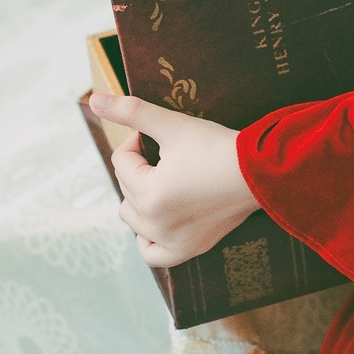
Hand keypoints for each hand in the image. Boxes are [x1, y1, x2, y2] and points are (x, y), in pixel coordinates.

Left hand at [89, 94, 259, 267]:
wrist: (259, 172)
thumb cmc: (217, 147)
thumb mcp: (173, 125)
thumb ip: (132, 111)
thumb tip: (94, 99)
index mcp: (149, 195)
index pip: (122, 162)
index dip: (137, 142)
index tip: (161, 134)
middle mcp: (156, 225)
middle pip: (126, 189)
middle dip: (139, 168)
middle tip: (167, 153)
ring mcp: (171, 241)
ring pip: (133, 220)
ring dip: (139, 199)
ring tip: (164, 180)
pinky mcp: (188, 250)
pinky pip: (152, 254)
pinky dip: (149, 238)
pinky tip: (159, 218)